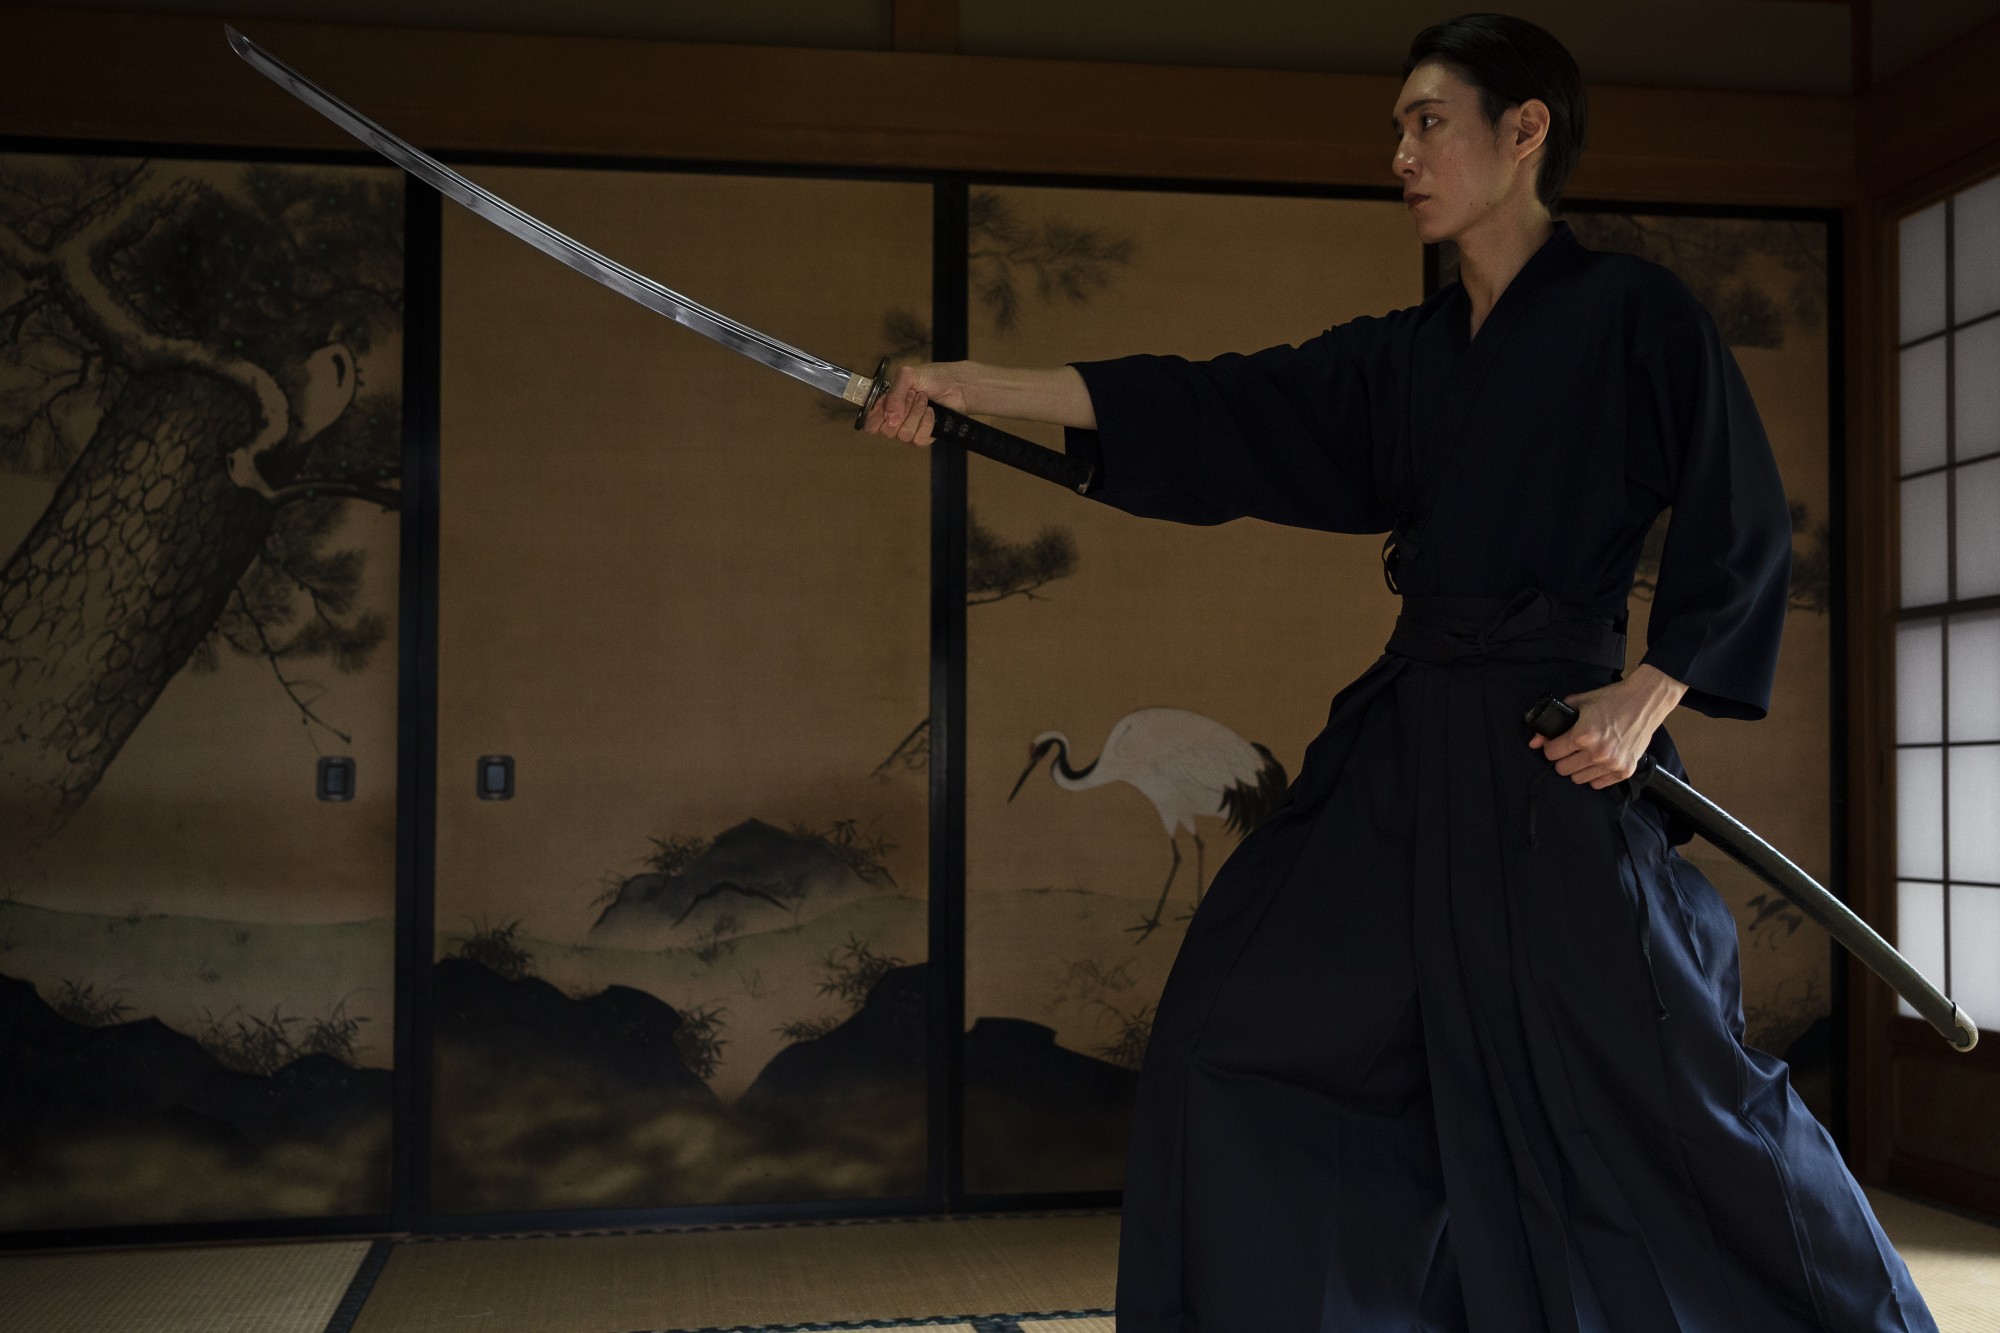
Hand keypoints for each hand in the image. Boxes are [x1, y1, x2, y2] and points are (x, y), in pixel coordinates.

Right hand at [858, 361, 968, 446]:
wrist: (958, 385)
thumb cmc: (932, 377)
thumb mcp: (907, 376)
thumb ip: (894, 394)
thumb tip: (889, 419)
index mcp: (886, 404)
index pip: (871, 422)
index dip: (875, 419)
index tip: (886, 411)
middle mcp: (895, 419)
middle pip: (886, 431)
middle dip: (902, 412)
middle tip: (912, 395)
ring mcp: (910, 429)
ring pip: (904, 435)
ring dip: (916, 415)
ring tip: (925, 400)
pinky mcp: (925, 436)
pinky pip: (919, 440)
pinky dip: (926, 424)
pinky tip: (932, 412)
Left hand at [1527, 663, 1687, 788]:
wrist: (1645, 701)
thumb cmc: (1610, 699)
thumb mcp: (1577, 703)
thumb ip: (1553, 722)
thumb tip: (1534, 743)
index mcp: (1583, 735)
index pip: (1551, 754)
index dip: (1551, 747)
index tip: (1557, 743)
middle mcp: (1598, 753)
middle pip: (1562, 770)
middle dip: (1562, 758)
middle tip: (1571, 748)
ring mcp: (1613, 764)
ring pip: (1578, 779)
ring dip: (1578, 768)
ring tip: (1586, 754)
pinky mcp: (1625, 771)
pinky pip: (1598, 784)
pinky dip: (1595, 775)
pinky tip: (1598, 761)